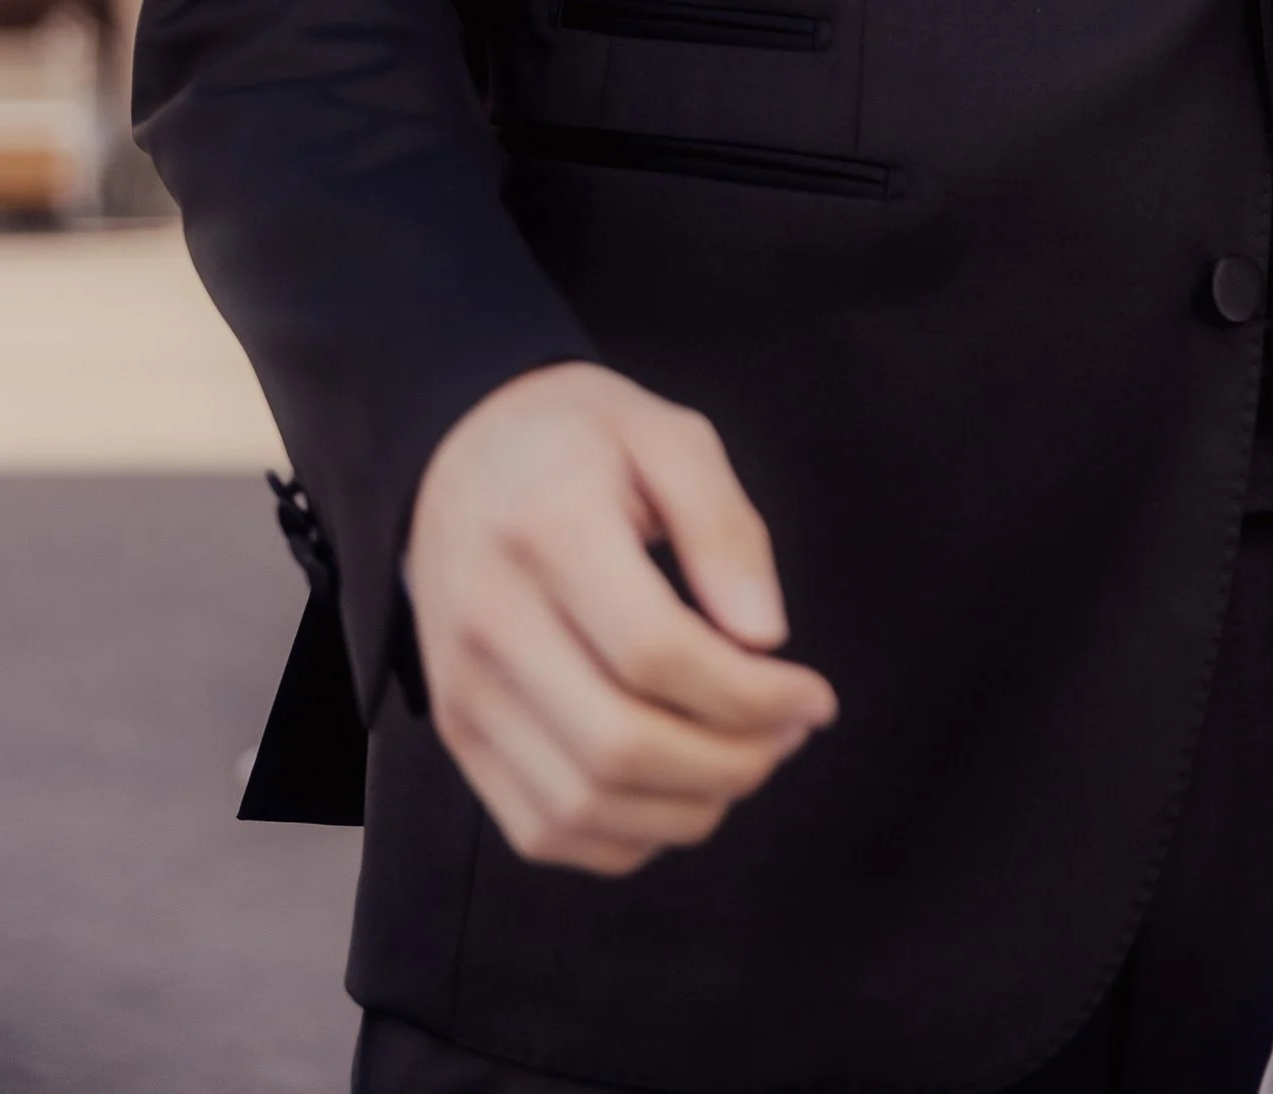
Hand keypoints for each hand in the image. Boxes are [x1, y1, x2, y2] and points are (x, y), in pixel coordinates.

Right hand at [405, 361, 836, 873]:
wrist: (458, 455)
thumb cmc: (577, 440)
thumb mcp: (667, 436)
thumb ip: (724, 528)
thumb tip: (766, 638)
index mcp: (546, 528)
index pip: (655, 652)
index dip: (752, 695)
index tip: (814, 696)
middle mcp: (490, 621)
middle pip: (619, 745)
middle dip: (732, 761)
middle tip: (789, 733)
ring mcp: (463, 690)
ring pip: (582, 806)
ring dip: (688, 807)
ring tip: (745, 757)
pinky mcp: (459, 734)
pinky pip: (545, 830)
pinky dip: (628, 835)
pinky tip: (679, 786)